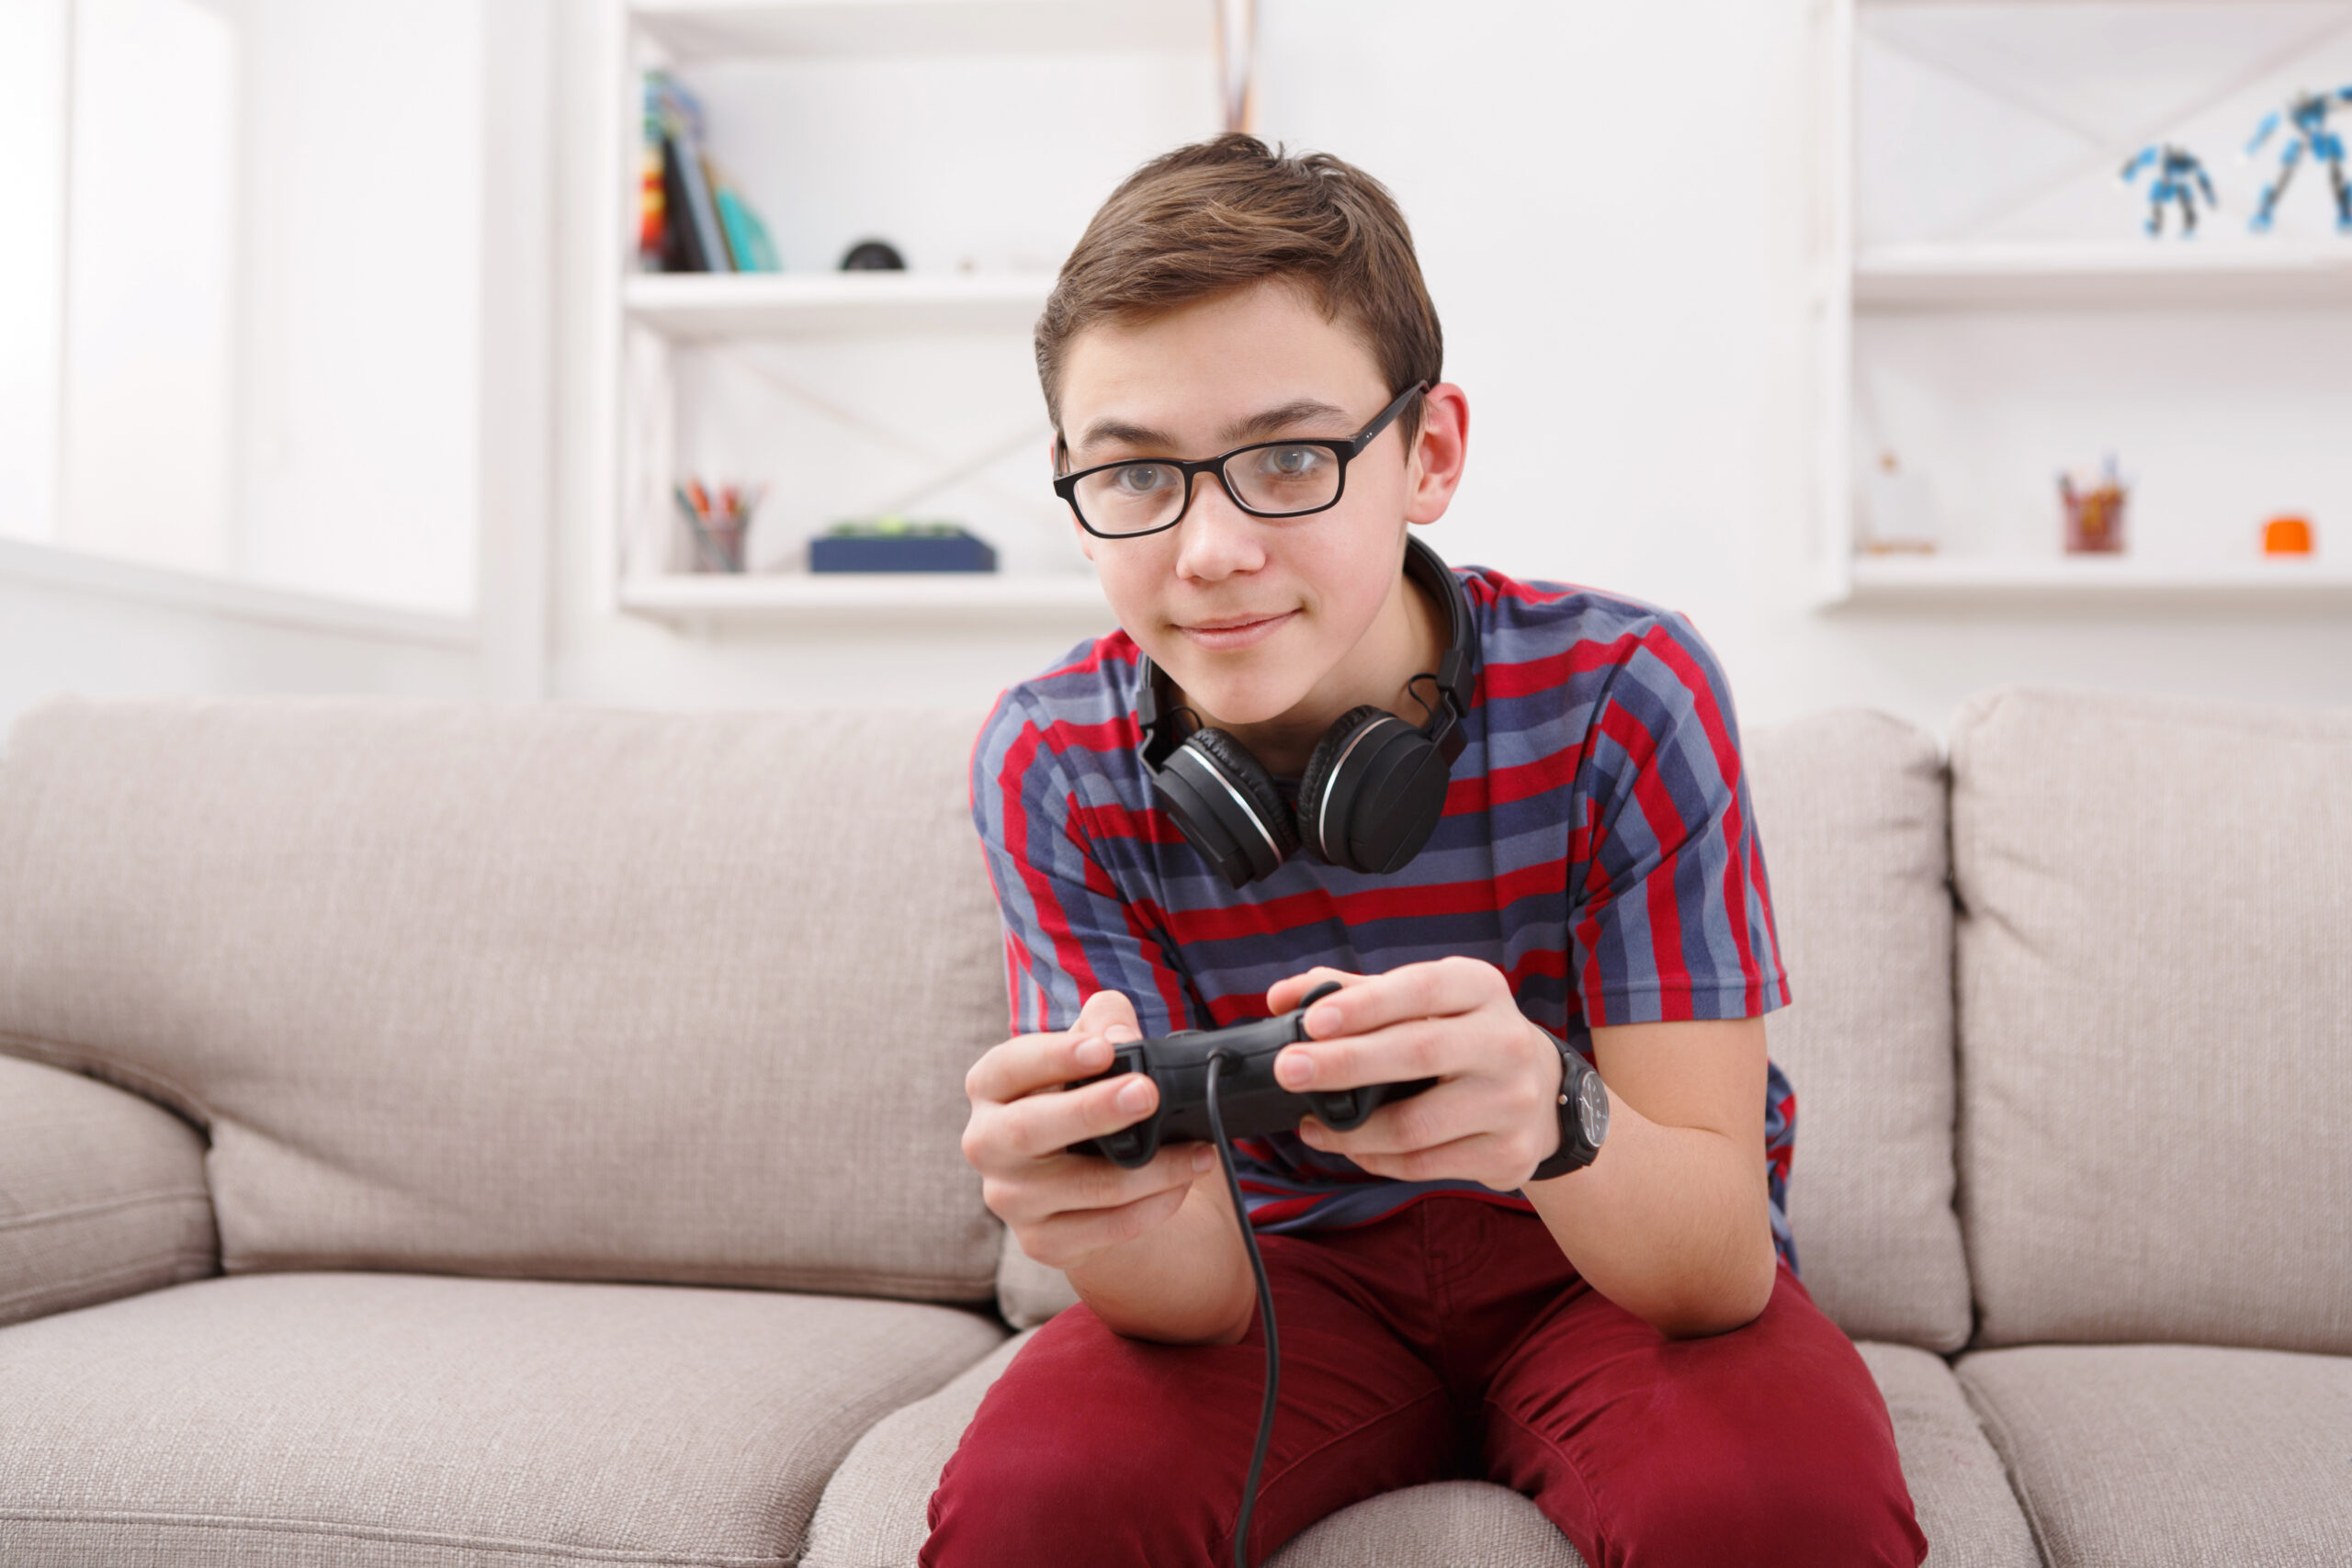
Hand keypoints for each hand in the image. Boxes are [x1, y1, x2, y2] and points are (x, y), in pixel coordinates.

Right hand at [960, 988, 1219, 1271]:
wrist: (1081, 1176)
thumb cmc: (1080, 1096)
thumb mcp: (1090, 1050)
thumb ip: (1104, 1024)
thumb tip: (1121, 1039)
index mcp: (990, 1088)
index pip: (1007, 1067)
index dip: (1052, 1057)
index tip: (1103, 1050)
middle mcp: (987, 1144)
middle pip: (1029, 1131)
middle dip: (1092, 1112)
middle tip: (1147, 1093)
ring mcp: (1010, 1199)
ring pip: (1081, 1187)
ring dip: (1149, 1170)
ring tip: (1196, 1151)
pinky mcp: (1041, 1241)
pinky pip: (1103, 1229)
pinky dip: (1151, 1207)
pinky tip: (1182, 1184)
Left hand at [1266, 957, 1561, 1190]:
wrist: (1543, 1093)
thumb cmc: (1463, 1036)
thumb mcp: (1426, 1001)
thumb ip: (1354, 993)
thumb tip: (1282, 997)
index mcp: (1481, 988)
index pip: (1420, 990)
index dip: (1365, 1004)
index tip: (1312, 1021)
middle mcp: (1505, 1042)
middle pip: (1416, 1053)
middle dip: (1343, 1064)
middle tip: (1288, 1070)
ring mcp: (1512, 1102)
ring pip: (1414, 1124)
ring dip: (1349, 1129)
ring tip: (1308, 1123)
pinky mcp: (1508, 1154)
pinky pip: (1423, 1164)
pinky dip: (1375, 1158)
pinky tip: (1348, 1147)